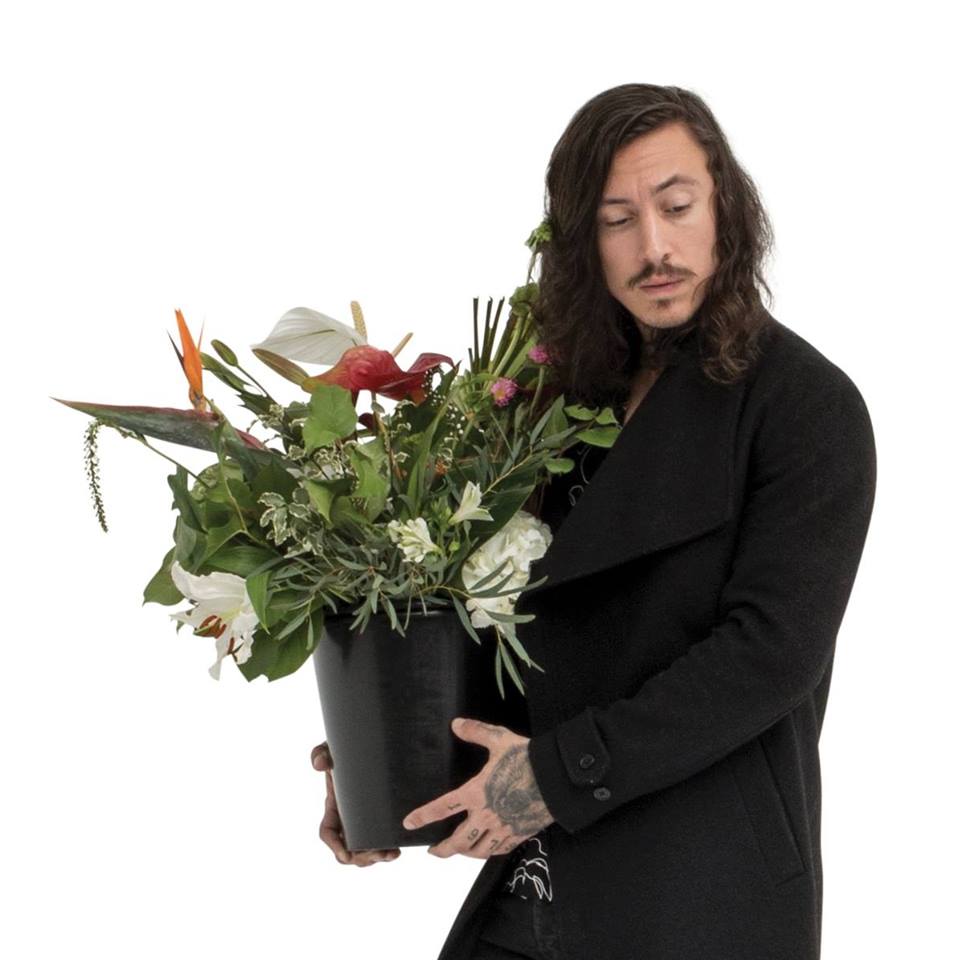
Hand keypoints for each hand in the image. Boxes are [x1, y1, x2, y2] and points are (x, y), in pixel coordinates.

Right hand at [311, 741, 400, 866]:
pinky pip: (381, 841)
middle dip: (361, 858)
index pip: (328, 833)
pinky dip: (387, 850)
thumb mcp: (330, 748)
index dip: (335, 846)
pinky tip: (397, 851)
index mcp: (334, 807)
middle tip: (377, 854)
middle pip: (348, 849)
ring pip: (365, 850)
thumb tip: (320, 765)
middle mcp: (348, 818)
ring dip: (376, 857)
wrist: (368, 743)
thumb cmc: (346, 749)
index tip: (346, 854)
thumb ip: (320, 752)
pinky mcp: (381, 818)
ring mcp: (365, 820)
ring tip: (392, 854)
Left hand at [401, 717, 554, 859]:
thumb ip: (476, 732)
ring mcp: (503, 828)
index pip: (442, 808)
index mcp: (476, 792)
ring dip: (464, 854)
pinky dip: (488, 852)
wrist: (557, 778)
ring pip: (478, 851)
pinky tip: (486, 849)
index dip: (423, 817)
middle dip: (442, 849)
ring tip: (458, 852)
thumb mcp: (499, 739)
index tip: (409, 823)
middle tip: (433, 850)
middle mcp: (486, 815)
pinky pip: (499, 850)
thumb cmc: (528, 758)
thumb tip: (457, 724)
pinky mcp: (519, 834)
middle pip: (458, 841)